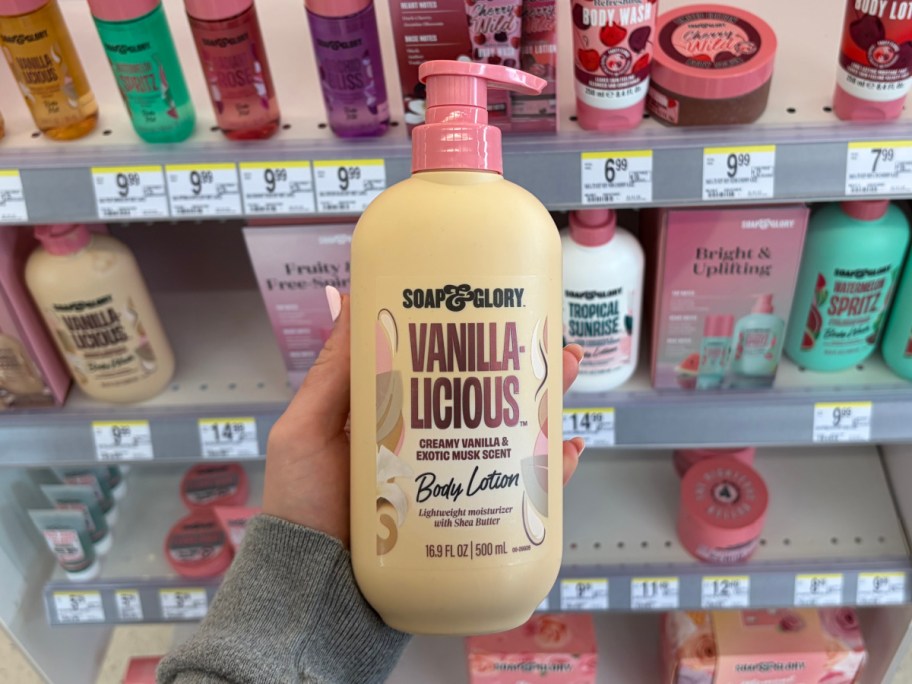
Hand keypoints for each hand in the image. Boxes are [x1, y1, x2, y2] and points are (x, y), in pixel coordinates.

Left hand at [264, 287, 585, 545]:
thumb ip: (331, 373)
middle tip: (556, 345)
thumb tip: (347, 296)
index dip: (475, 341)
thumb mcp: (307, 430)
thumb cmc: (302, 507)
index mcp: (393, 416)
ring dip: (545, 408)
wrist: (314, 590)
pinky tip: (567, 451)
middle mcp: (428, 444)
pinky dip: (548, 472)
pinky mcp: (467, 519)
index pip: (442, 370)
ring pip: (509, 438)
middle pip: (486, 400)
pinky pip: (517, 494)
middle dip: (525, 369)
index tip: (501, 311)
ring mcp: (451, 482)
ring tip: (568, 379)